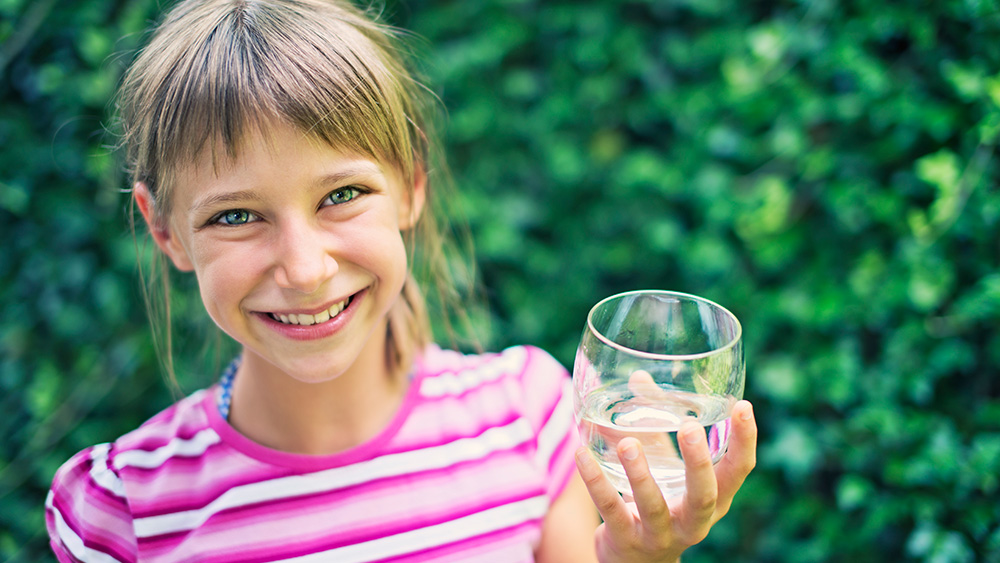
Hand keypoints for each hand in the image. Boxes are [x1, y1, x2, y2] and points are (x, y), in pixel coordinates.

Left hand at [574, 400, 756, 562]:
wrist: (635, 561)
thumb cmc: (658, 501)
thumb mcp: (663, 464)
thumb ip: (654, 423)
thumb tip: (638, 376)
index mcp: (714, 498)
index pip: (738, 471)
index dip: (744, 441)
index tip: (743, 406)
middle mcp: (694, 520)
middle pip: (705, 495)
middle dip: (698, 463)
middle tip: (690, 428)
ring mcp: (660, 534)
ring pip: (654, 506)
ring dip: (642, 474)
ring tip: (629, 444)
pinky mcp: (626, 540)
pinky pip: (611, 509)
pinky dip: (596, 482)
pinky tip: (581, 455)